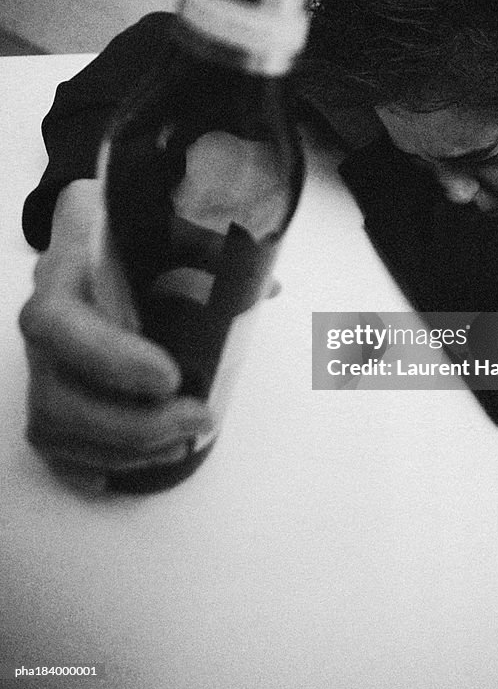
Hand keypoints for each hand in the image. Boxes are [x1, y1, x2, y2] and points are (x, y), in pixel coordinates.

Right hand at [19, 180, 214, 491]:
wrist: (87, 236)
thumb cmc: (128, 233)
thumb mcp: (159, 223)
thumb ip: (207, 248)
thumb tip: (266, 287)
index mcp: (63, 279)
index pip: (60, 324)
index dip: (110, 359)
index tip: (171, 376)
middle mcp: (42, 331)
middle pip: (57, 396)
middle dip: (131, 423)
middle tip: (198, 418)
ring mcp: (39, 368)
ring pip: (54, 429)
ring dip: (123, 449)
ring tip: (182, 442)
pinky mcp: (47, 397)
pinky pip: (53, 447)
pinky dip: (92, 464)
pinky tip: (134, 465)